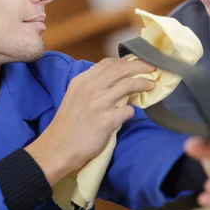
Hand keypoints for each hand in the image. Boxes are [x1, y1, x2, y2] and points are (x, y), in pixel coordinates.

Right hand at [25, 58, 153, 185]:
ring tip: (151, 85)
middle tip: (151, 68)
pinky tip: (130, 113)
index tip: (137, 63)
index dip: (125, 61)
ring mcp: (99, 104)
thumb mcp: (75, 96)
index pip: (108, 63)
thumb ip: (91, 86)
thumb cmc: (67, 124)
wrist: (58, 148)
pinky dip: (132, 110)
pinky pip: (127, 110)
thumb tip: (113, 80)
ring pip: (128, 85)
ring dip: (143, 83)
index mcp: (82, 81)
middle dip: (140, 66)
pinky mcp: (106, 121)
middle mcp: (90, 88)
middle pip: (121, 69)